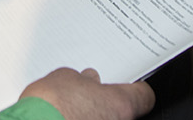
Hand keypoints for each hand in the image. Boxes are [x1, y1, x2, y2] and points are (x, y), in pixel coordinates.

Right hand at [20, 68, 154, 119]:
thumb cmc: (48, 105)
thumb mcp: (65, 77)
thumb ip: (83, 79)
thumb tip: (88, 80)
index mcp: (120, 104)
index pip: (144, 95)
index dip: (135, 87)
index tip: (129, 84)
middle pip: (123, 110)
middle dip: (108, 101)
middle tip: (92, 93)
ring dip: (95, 115)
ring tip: (74, 107)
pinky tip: (67, 117)